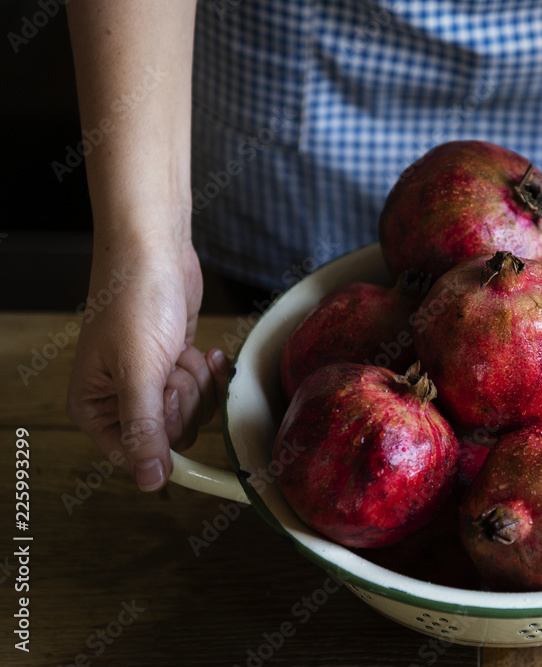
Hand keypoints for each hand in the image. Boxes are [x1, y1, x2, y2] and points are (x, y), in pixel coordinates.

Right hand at [66, 234, 229, 490]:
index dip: (163, 437)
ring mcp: (151, 383)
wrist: (154, 250)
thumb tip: (150, 482)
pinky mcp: (177, 366)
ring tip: (178, 351)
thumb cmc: (134, 301)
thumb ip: (144, 429)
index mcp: (93, 409)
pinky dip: (210, 372)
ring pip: (193, 414)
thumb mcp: (139, 371)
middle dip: (182, 400)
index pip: (137, 457)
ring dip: (197, 382)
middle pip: (172, 435)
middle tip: (168, 366)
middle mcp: (119, 401)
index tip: (170, 404)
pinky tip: (204, 350)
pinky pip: (206, 390)